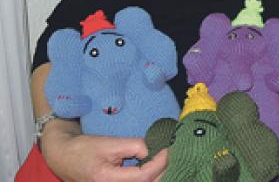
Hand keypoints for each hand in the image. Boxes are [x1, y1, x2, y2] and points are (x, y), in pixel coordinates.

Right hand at [42, 120, 166, 181]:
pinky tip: (155, 167)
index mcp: (107, 179)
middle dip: (163, 170)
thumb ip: (135, 146)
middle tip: (171, 153)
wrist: (63, 158)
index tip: (168, 148)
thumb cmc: (83, 149)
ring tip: (165, 159)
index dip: (159, 162)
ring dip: (158, 175)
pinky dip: (149, 178)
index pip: (143, 176)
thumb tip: (155, 150)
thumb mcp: (110, 143)